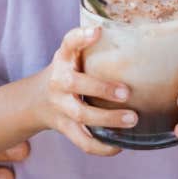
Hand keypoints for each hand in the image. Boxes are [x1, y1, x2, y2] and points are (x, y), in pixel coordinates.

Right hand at [33, 26, 128, 156]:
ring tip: (133, 119)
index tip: (97, 32)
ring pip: (81, 115)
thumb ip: (94, 48)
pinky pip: (82, 141)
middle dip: (102, 88)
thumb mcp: (73, 56)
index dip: (80, 37)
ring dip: (108, 119)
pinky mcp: (65, 127)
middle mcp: (59, 81)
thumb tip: (141, 38)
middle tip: (127, 92)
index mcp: (63, 59)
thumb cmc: (68, 72)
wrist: (36, 100)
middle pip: (75, 84)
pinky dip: (101, 146)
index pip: (68, 43)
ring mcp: (60, 106)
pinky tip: (119, 146)